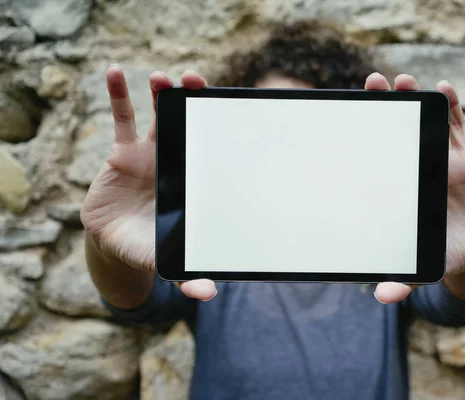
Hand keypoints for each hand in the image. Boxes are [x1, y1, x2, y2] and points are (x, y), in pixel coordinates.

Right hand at [81, 65, 215, 299]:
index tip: (226, 106)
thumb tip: (208, 293)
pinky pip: (122, 118)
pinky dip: (119, 94)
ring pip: (158, 115)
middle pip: (188, 123)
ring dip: (161, 92)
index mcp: (193, 180)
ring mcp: (151, 153)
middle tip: (195, 79)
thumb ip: (186, 273)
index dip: (216, 127)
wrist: (118, 241)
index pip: (209, 147)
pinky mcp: (123, 152)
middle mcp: (177, 161)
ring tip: (160, 77)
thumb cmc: (151, 246)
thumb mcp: (166, 259)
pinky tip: (115, 71)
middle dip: (192, 99)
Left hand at [369, 73, 464, 303]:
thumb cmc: (445, 251)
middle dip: (387, 105)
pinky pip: (459, 125)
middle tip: (372, 83)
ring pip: (427, 121)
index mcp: (402, 188)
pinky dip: (451, 106)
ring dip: (417, 98)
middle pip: (399, 129)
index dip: (365, 136)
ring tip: (406, 80)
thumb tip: (381, 297)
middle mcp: (417, 168)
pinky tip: (442, 89)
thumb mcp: (425, 264)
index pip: (379, 157)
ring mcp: (443, 158)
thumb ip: (405, 277)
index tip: (348, 115)